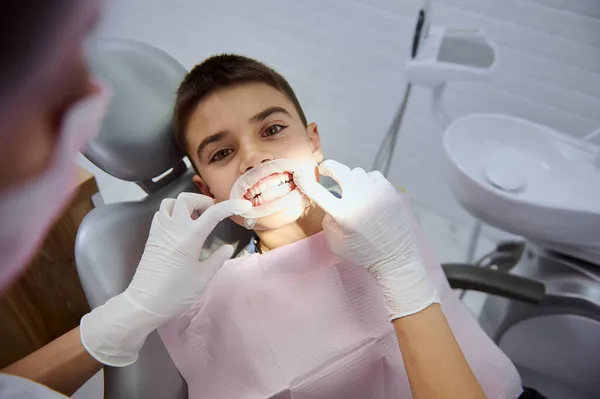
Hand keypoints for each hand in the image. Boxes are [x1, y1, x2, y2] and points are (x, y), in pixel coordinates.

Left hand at [80, 193, 250, 365]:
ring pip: (171, 202)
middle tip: (212, 214)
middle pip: (187, 199)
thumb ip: (217, 259)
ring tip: (195, 219)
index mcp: (190, 236)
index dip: (230, 206)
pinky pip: (162, 213)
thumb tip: (227, 247)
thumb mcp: (203, 277)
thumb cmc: (176, 292)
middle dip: (203, 201)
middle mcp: (173, 227)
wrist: (145, 302)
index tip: (243, 205)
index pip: (213, 213)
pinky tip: (180, 227)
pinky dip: (173, 213)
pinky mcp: (152, 236)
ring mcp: (160, 230)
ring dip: (185, 205)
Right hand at [294, 160, 439, 320]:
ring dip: (350, 178)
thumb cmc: (364, 254)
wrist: (396, 258)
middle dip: (328, 167)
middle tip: (324, 170)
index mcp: (343, 213)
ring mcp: (376, 192)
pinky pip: (373, 176)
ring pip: (357, 172)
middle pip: (338, 169)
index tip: (300, 174)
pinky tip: (367, 190)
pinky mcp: (390, 191)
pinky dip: (367, 180)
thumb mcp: (336, 244)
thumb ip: (328, 222)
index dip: (304, 180)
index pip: (317, 191)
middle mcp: (359, 198)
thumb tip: (328, 206)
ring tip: (351, 188)